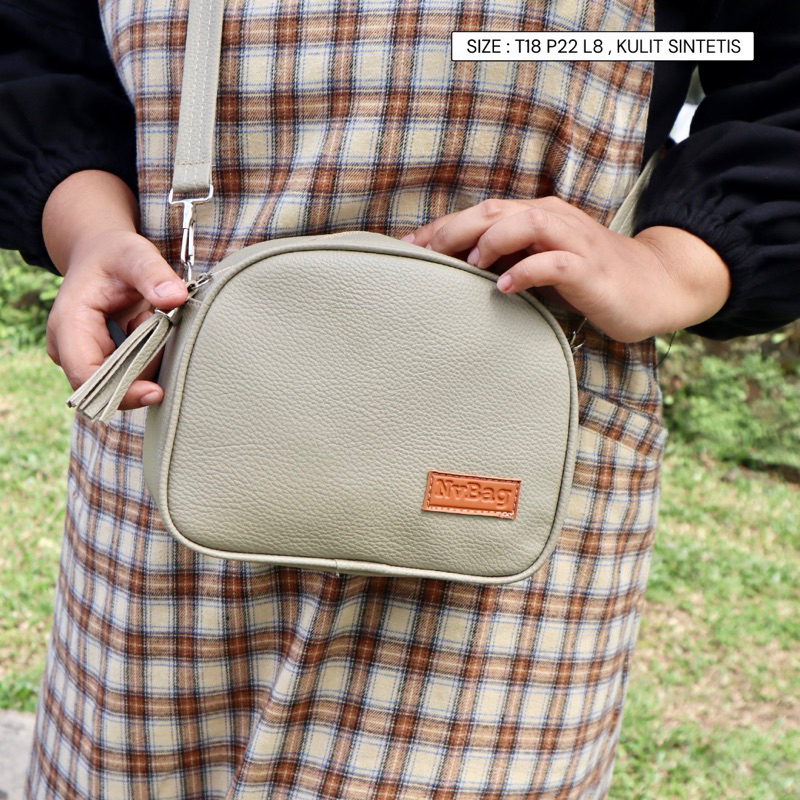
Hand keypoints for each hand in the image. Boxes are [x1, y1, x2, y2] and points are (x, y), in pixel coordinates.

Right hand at [43, 171, 186, 409]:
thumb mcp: (134, 253)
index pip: (86, 376)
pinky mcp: (100, 361)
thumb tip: (176, 298)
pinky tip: (145, 329)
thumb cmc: (114, 255)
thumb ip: (153, 273)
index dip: (120, 391)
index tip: (156, 392)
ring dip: (146, 359)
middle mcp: (68, 347)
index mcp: (68, 324)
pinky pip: (129, 375)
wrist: (103, 255)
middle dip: (141, 368)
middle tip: (154, 324)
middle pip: (107, 386)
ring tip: (146, 318)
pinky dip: (146, 358)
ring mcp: (83, 356)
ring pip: (122, 383)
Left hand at [404, 196, 730, 342]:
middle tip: (419, 253)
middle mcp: (553, 220)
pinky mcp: (591, 268)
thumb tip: (461, 271)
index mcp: (537, 217)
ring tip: (466, 265)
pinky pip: (556, 262)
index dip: (442, 228)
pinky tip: (506, 286)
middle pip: (495, 211)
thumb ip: (510, 260)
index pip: (481, 214)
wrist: (656, 285)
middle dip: (453, 230)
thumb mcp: (543, 264)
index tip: (406, 248)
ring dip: (492, 241)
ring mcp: (574, 241)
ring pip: (526, 223)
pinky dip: (528, 270)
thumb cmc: (592, 278)